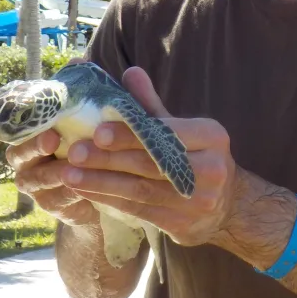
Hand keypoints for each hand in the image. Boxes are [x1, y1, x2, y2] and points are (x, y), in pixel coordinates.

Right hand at [7, 56, 98, 226]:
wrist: (110, 185)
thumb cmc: (98, 142)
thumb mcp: (99, 116)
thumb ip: (89, 91)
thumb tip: (80, 58)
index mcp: (35, 134)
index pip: (19, 126)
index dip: (27, 122)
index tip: (46, 121)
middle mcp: (29, 160)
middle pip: (18, 154)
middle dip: (33, 148)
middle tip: (52, 140)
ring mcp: (38, 186)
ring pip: (35, 180)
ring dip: (54, 173)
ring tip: (72, 167)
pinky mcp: (52, 206)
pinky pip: (56, 201)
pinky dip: (70, 195)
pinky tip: (85, 189)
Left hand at [60, 66, 240, 246]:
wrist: (226, 205)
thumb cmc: (196, 157)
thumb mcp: (183, 129)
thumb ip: (153, 106)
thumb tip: (130, 72)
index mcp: (211, 136)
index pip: (166, 134)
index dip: (131, 134)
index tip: (97, 131)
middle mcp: (211, 168)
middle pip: (151, 163)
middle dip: (108, 158)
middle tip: (75, 153)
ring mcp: (199, 200)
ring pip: (141, 190)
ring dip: (101, 182)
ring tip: (70, 174)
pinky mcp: (183, 225)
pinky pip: (140, 211)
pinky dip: (110, 200)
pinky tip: (87, 192)